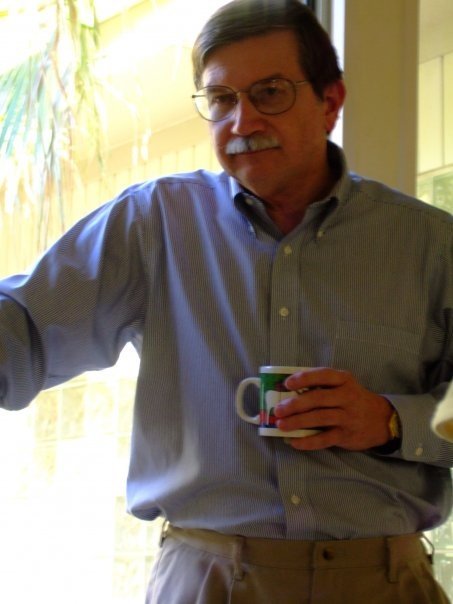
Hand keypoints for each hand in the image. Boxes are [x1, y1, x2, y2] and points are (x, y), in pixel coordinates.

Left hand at [273, 367, 393, 450]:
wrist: (382, 419)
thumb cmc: (353, 399)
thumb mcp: (343, 385)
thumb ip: (322, 386)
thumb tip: (288, 392)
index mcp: (344, 380)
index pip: (323, 375)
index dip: (304, 378)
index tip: (287, 383)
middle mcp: (347, 396)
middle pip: (318, 398)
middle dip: (295, 404)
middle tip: (278, 409)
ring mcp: (348, 417)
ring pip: (320, 418)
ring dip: (298, 422)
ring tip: (281, 425)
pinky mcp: (347, 435)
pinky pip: (325, 439)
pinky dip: (308, 441)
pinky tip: (294, 442)